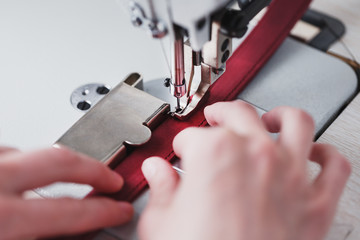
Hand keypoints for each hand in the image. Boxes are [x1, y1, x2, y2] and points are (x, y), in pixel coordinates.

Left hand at [0, 147, 132, 239]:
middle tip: (111, 179)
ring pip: (29, 152)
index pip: (70, 210)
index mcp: (4, 217)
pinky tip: (22, 172)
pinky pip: (5, 153)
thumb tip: (66, 231)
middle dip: (94, 169)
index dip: (103, 211)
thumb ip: (39, 236)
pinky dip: (20, 161)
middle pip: (60, 161)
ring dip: (52, 164)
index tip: (119, 210)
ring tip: (68, 174)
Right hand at [138, 100, 350, 239]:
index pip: (192, 137)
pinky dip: (327, 156)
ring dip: (282, 116)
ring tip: (270, 119)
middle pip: (240, 115)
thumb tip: (156, 171)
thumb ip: (160, 189)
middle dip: (222, 113)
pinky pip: (334, 167)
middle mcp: (256, 155)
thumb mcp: (161, 224)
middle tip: (215, 119)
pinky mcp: (316, 205)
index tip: (182, 153)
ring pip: (296, 123)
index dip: (183, 145)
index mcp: (214, 155)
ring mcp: (290, 176)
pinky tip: (315, 154)